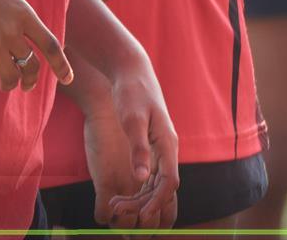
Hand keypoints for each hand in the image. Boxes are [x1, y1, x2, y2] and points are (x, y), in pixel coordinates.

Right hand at [0, 0, 71, 92]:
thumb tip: (23, 26)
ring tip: (5, 84)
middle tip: (27, 85)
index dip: (62, 66)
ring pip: (10, 77)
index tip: (68, 80)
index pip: (51, 45)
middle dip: (31, 79)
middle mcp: (11, 30)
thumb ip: (16, 9)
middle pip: (32, 65)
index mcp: (24, 13)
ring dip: (9, 85)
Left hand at [94, 54, 178, 227]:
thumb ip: (138, 149)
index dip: (157, 201)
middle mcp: (168, 148)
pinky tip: (122, 195)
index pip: (170, 182)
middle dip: (144, 203)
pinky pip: (150, 175)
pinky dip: (138, 189)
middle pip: (163, 187)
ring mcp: (161, 147)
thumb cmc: (132, 92)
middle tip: (118, 211)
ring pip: (156, 183)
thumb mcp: (132, 120)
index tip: (142, 216)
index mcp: (167, 143)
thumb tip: (141, 178)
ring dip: (140, 199)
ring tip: (116, 205)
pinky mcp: (152, 145)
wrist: (131, 71)